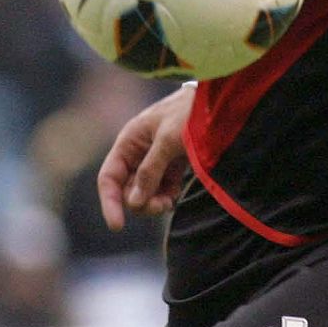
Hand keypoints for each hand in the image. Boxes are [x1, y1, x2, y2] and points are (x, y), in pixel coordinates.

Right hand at [97, 83, 196, 230]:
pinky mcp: (173, 164)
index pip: (109, 177)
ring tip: (169, 202)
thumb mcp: (168, 139)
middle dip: (140, 202)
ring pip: (145, 192)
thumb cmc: (188, 112)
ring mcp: (155, 159)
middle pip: (127, 189)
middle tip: (161, 206)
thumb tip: (134, 202)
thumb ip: (150, 170)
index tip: (118, 226)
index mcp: (129, 141)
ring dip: (153, 202)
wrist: (217, 100)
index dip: (110, 202)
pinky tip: (175, 196)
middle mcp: (138, 152)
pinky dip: (166, 196)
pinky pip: (162, 189)